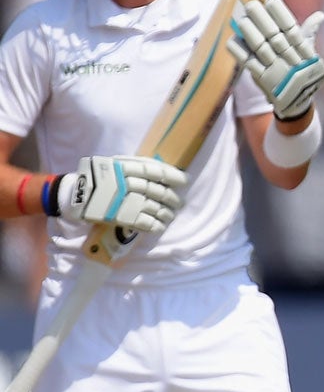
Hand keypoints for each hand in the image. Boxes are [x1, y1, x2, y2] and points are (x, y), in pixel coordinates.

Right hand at [56, 155, 187, 233]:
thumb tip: (163, 173)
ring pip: (153, 207)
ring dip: (165, 213)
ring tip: (170, 216)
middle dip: (171, 198)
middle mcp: (123, 182)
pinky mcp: (118, 216)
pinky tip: (160, 227)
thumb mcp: (113, 165)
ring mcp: (121, 200)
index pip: (154, 170)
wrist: (71, 196)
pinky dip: (154, 225)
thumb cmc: (96, 179)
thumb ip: (134, 166)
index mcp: (122, 166)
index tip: (184, 181)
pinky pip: (143, 222)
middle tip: (179, 203)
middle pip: (156, 190)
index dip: (172, 175)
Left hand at [226, 0, 323, 121]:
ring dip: (249, 33)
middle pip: (274, 35)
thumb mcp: (309, 54)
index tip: (270, 1)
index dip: (280, 13)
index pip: (291, 26)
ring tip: (241, 20)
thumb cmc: (303, 74)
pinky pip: (249, 63)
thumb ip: (309, 33)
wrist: (298, 104)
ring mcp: (277, 69)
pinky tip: (233, 40)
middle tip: (250, 6)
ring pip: (261, 47)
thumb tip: (320, 15)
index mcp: (304, 50)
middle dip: (261, 19)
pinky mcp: (264, 80)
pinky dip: (240, 51)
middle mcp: (291, 59)